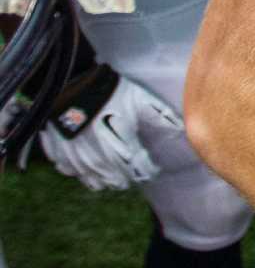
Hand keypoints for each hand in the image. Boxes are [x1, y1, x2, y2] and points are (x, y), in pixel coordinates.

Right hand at [38, 65, 183, 190]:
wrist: (72, 86)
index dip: (148, 170)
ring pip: (93, 181)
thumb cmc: (111, 93)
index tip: (152, 169)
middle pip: (117, 180)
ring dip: (104, 181)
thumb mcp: (141, 100)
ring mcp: (78, 158)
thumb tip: (181, 130)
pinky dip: (79, 173)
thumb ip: (161, 117)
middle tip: (132, 175)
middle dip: (127, 179)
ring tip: (112, 177)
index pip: (140, 169)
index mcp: (123, 147)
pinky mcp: (60, 153)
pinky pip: (70, 172)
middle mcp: (101, 158)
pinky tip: (85, 168)